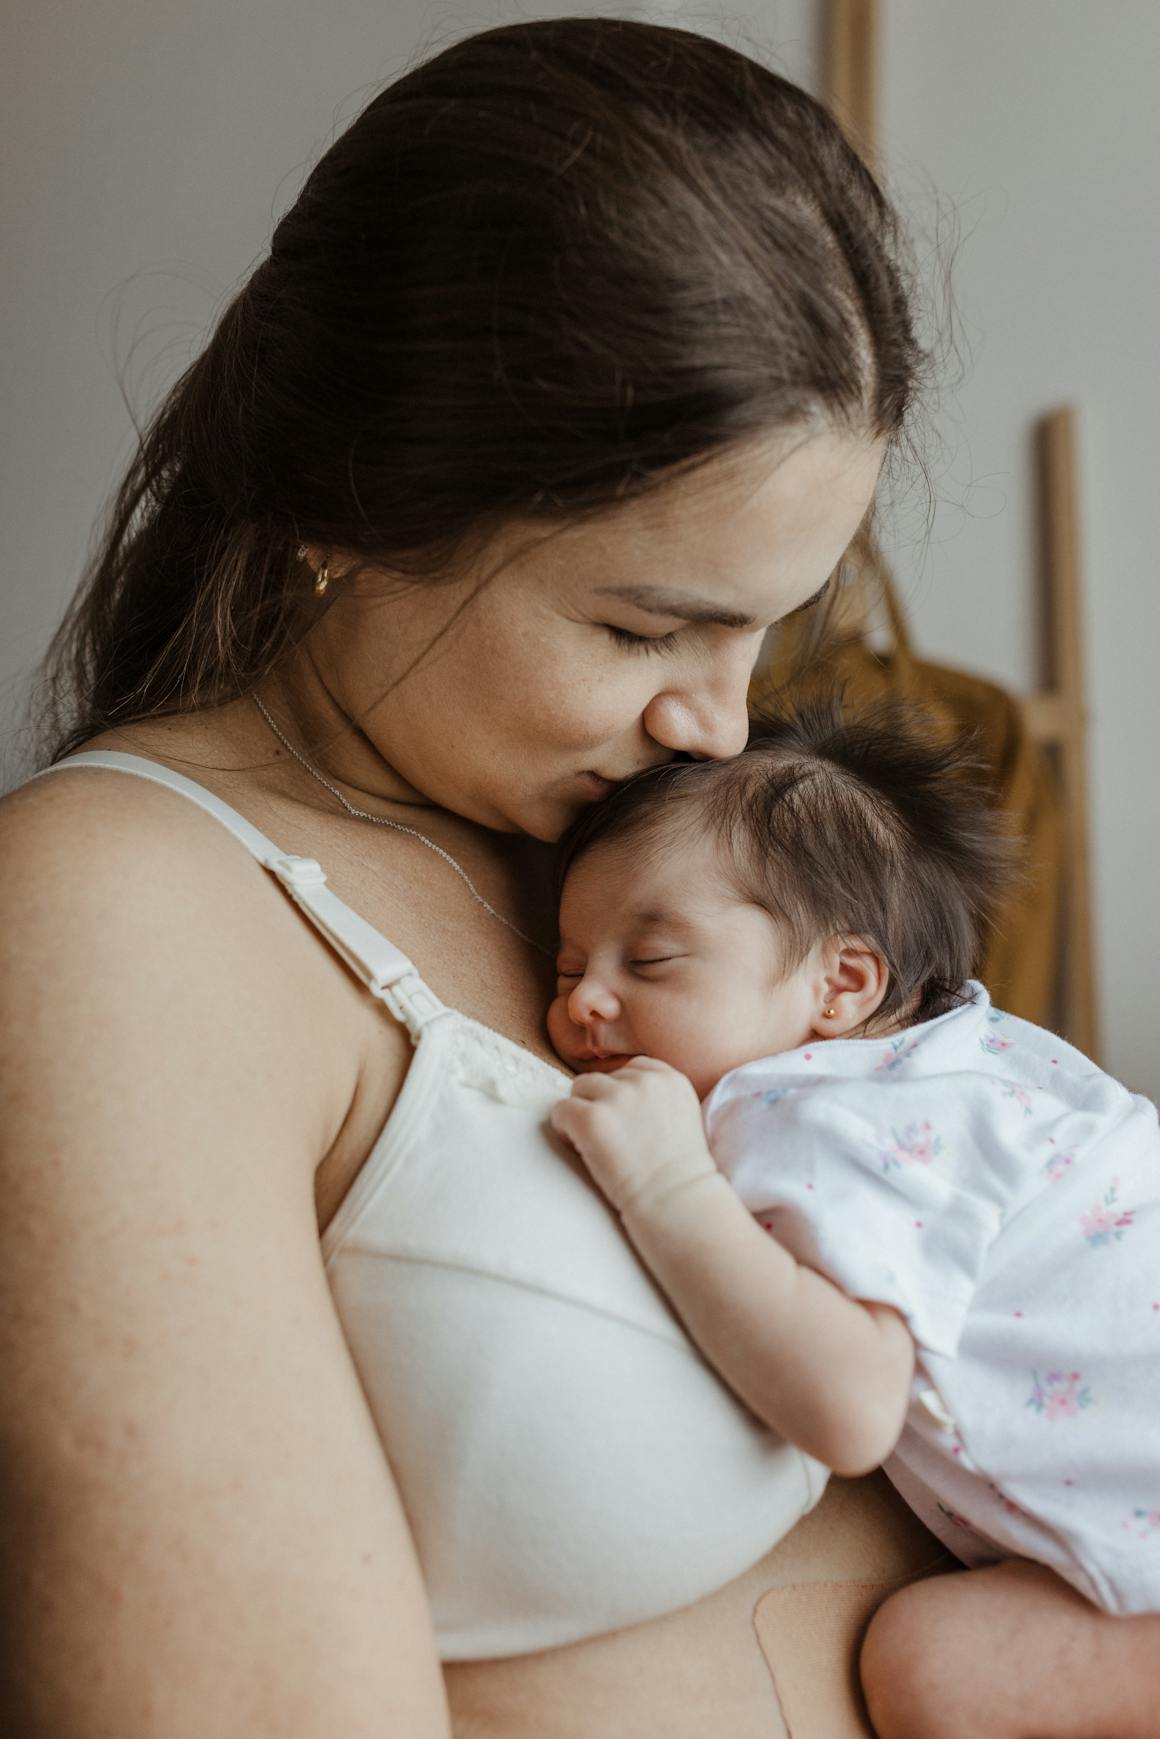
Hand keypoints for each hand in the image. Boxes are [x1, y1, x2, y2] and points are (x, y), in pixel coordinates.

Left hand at [549, 1056, 717, 1216]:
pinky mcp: (591, 1118)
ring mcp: (617, 1097)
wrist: (675, 1202)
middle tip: (609, 1138)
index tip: (624, 1123)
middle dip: (600, 1105)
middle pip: (602, 1079)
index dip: (621, 1096)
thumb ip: (657, 1096)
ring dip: (581, 1114)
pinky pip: (560, 1111)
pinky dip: (564, 1130)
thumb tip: (615, 1093)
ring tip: (595, 1145)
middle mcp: (644, 1081)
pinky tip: (581, 1150)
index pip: (631, 1069)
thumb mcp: (685, 1117)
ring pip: (578, 1090)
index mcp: (670, 1078)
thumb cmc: (678, 1173)